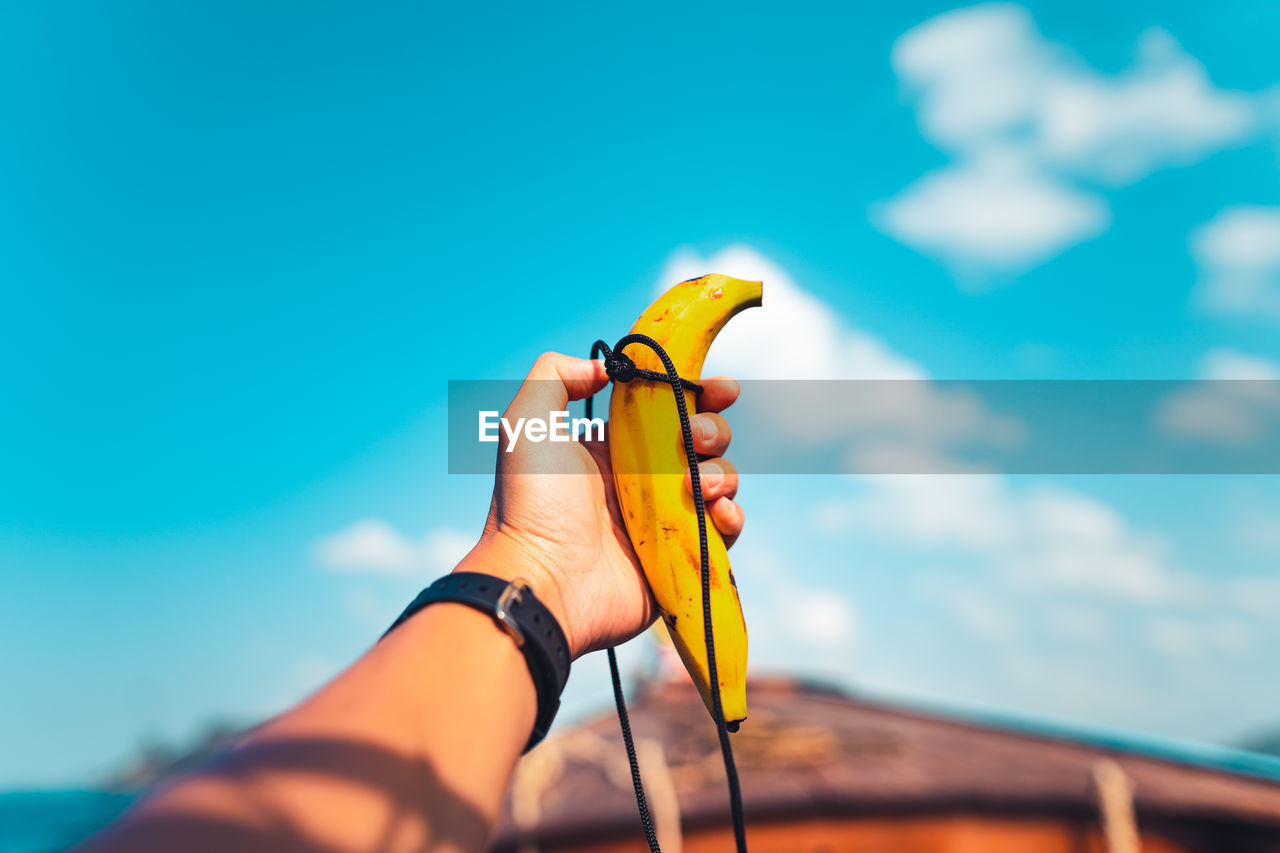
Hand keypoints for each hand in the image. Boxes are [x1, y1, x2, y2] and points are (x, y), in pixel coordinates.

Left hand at [462, 352, 743, 658]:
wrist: (543, 580)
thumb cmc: (531, 503)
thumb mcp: (526, 423)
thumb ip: (555, 376)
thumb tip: (606, 366)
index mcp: (613, 447)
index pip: (667, 409)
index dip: (699, 394)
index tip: (718, 388)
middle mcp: (642, 480)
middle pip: (702, 441)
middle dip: (712, 430)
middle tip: (694, 438)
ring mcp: (664, 521)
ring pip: (718, 482)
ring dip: (721, 473)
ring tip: (695, 485)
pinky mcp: (680, 558)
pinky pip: (724, 532)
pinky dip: (731, 516)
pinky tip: (716, 512)